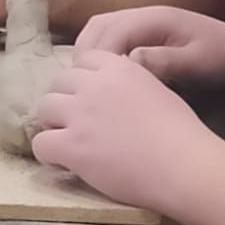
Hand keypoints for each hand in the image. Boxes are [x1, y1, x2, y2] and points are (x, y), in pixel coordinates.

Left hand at [31, 49, 224, 213]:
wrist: (183, 164)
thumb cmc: (181, 133)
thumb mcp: (156, 90)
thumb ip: (129, 85)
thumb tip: (118, 98)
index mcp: (118, 67)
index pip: (82, 60)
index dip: (83, 80)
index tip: (90, 98)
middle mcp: (93, 84)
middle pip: (58, 82)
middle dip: (65, 101)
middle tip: (77, 122)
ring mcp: (80, 114)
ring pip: (44, 108)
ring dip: (53, 124)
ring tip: (68, 142)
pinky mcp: (72, 146)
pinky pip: (41, 144)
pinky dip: (48, 154)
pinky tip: (64, 162)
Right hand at [75, 5, 224, 86]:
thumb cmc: (223, 61)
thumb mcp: (198, 63)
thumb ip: (165, 61)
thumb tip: (132, 60)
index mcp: (156, 18)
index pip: (112, 31)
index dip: (98, 57)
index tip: (91, 85)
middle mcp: (145, 15)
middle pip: (98, 26)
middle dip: (85, 55)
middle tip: (81, 86)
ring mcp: (143, 24)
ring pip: (100, 31)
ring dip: (89, 54)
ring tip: (87, 85)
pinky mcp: (144, 36)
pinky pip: (111, 40)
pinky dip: (99, 55)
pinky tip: (102, 81)